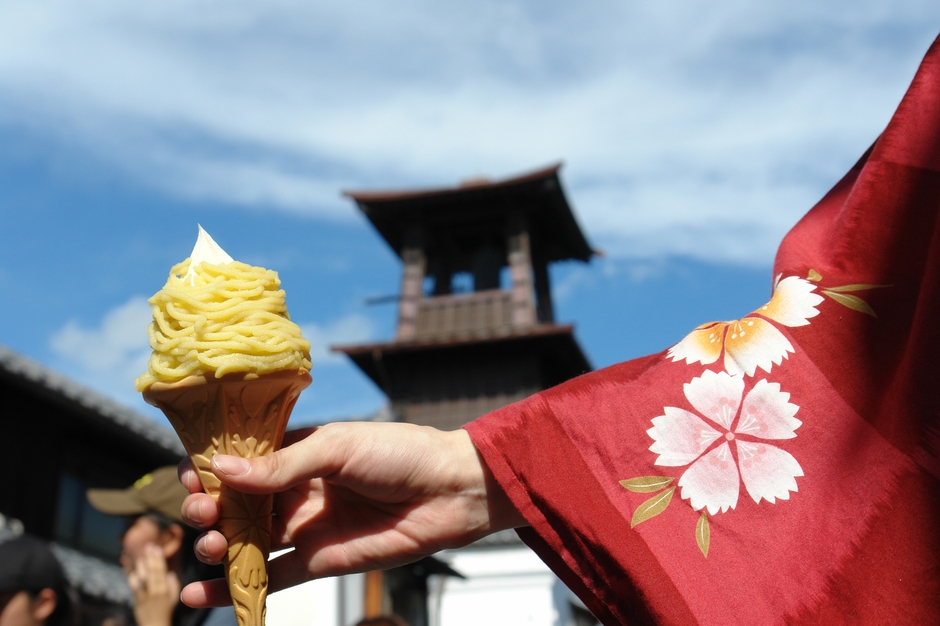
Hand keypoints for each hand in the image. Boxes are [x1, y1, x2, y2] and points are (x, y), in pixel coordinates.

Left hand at [128, 544, 180, 625]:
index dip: (159, 559)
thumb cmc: (165, 612)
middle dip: (151, 559)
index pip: (162, 571)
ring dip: (142, 567)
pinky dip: (133, 580)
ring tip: (140, 556)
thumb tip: (171, 573)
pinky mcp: (138, 602)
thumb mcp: (174, 599)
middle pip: (153, 573)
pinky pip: (135, 589)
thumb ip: (173, 586)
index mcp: (166, 590)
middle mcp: (157, 592)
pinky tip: (131, 572)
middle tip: (148, 546)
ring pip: (144, 579)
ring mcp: (146, 597)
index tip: (157, 548)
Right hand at [178, 422, 523, 607]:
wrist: (450, 491)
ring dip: (217, 545)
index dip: (212, 469)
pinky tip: (199, 593)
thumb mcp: (339, 448)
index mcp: (299, 450)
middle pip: (237, 502)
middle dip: (210, 509)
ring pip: (248, 540)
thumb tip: (222, 470)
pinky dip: (234, 586)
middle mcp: (296, 488)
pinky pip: (271, 576)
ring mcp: (306, 526)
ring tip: (209, 545)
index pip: (242, 459)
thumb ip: (282, 464)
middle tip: (202, 513)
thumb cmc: (400, 453)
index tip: (189, 477)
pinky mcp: (319, 561)